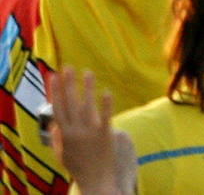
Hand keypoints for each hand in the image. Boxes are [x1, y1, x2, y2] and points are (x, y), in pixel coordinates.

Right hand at [48, 67, 124, 194]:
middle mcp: (75, 131)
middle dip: (68, 84)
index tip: (54, 76)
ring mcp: (90, 132)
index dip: (55, 91)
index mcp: (64, 134)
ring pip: (87, 106)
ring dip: (86, 88)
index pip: (57, 108)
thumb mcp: (62, 154)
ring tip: (88, 72)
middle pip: (70, 103)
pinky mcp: (106, 135)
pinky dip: (106, 104)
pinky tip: (106, 91)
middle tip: (67, 67)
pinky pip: (106, 117)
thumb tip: (53, 123)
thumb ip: (58, 138)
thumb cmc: (79, 167)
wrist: (96, 181)